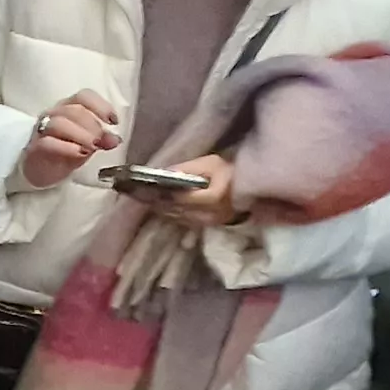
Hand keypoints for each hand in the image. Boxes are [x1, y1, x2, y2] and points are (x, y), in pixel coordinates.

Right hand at [19, 89, 122, 186]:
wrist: (39, 170)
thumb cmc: (65, 152)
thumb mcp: (88, 144)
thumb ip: (102, 139)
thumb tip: (115, 140)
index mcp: (68, 108)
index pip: (83, 97)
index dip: (101, 106)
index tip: (113, 122)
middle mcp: (53, 115)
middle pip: (74, 111)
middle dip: (93, 126)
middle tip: (102, 142)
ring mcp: (41, 131)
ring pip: (59, 123)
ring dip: (81, 135)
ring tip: (92, 148)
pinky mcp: (34, 148)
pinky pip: (48, 142)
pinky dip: (67, 147)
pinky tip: (79, 153)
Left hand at [126, 151, 243, 225]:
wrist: (250, 188)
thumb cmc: (230, 171)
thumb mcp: (211, 163)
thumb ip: (187, 168)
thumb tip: (164, 172)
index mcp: (214, 197)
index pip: (181, 199)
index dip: (163, 195)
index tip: (145, 188)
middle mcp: (211, 214)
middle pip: (176, 210)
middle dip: (158, 203)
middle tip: (139, 195)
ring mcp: (209, 223)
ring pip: (178, 218)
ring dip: (162, 210)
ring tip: (146, 200)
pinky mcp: (208, 226)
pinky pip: (184, 222)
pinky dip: (171, 214)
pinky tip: (160, 207)